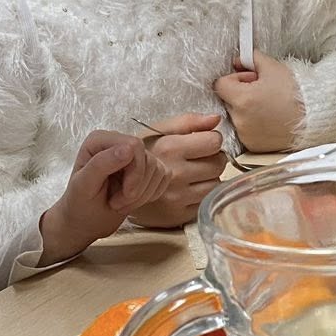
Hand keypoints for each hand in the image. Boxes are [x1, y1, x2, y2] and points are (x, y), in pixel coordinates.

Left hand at [37, 128, 170, 262]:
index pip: (134, 145)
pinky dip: (151, 194)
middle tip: (117, 203)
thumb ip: (101, 164)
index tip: (122, 195)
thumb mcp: (84, 186)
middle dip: (136, 187)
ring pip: (157, 169)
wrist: (85, 222)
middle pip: (147, 158)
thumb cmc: (79, 205)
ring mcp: (134, 156)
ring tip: (120, 204)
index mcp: (100, 140)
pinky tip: (133, 201)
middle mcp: (119, 143)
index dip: (134, 172)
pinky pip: (163, 176)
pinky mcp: (147, 169)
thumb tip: (128, 148)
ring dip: (142, 194)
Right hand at [127, 113, 228, 228]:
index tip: (201, 143)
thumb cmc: (143, 154)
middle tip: (198, 159)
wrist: (116, 187)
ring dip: (209, 178)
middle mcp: (175, 174)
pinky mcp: (178, 216)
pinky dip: (200, 196)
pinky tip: (187, 190)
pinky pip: (205, 202)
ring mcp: (177, 197)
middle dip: (212, 159)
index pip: (214, 142)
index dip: (211, 140)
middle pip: (219, 164)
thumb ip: (189, 121)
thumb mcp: (159, 131)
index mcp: (170, 148)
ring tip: (193, 174)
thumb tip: (216, 119)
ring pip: (215, 184)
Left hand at [214, 51, 305, 153]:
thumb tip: (239, 60)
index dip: (235, 78)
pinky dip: (254, 125)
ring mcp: (246, 135)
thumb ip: (252, 59)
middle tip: (263, 91)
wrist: (315, 118)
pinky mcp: (254, 146)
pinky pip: (245, 131)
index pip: (220, 85)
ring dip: (246, 110)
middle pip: (228, 101)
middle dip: (241, 94)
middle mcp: (240, 120)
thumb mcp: (274, 68)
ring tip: (269, 106)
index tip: (250, 79)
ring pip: (237, 116)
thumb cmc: (297, 94)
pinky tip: (271, 119)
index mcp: (241, 99)